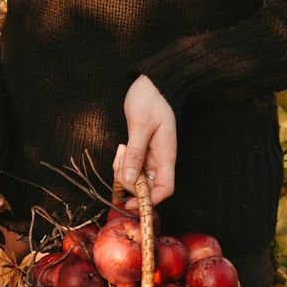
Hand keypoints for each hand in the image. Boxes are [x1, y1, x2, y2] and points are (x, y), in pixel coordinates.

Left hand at [114, 74, 176, 205]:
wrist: (150, 84)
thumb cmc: (150, 99)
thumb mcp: (140, 125)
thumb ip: (135, 153)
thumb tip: (129, 179)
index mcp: (166, 156)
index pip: (164, 189)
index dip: (149, 201)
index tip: (130, 203)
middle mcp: (159, 161)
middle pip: (146, 188)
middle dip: (129, 182)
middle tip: (121, 161)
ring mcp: (150, 158)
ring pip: (135, 179)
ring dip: (123, 172)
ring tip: (122, 150)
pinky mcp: (140, 154)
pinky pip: (130, 169)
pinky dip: (122, 164)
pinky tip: (122, 149)